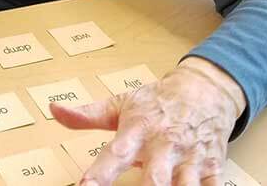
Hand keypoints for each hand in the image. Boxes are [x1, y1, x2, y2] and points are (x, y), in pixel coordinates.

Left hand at [51, 58, 245, 185]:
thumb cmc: (158, 101)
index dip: (100, 174)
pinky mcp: (212, 167)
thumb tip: (54, 110)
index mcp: (139, 129)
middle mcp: (164, 145)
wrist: (205, 89)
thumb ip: (88, 115)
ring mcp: (191, 157)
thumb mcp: (122, 103)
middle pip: (155, 178)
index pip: (116, 154)